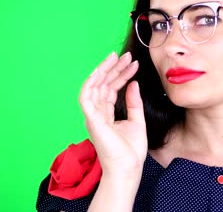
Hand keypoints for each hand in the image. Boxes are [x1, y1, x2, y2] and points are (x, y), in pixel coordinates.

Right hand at [79, 52, 146, 177]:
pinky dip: (91, 83)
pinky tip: (101, 71)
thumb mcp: (136, 120)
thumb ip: (133, 102)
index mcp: (105, 114)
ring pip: (94, 86)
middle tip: (126, 56)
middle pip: (102, 85)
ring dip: (105, 70)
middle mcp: (96, 113)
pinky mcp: (92, 120)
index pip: (110, 88)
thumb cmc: (131, 150)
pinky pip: (86, 98)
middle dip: (114, 68)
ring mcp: (93, 116)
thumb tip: (133, 83)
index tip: (133, 64)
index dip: (121, 75)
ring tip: (118, 58)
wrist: (128, 167)